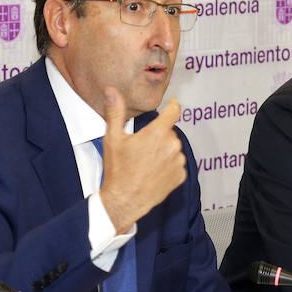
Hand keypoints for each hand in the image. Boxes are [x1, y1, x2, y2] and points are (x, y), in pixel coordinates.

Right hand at [98, 90, 186, 232]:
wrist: (125, 200)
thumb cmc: (118, 170)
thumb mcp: (113, 138)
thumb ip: (115, 112)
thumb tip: (111, 91)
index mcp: (157, 133)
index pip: (174, 110)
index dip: (173, 105)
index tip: (172, 103)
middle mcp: (172, 145)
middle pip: (169, 132)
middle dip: (158, 136)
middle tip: (141, 148)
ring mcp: (178, 162)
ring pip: (173, 148)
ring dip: (164, 151)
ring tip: (145, 163)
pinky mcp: (180, 176)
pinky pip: (176, 164)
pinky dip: (167, 166)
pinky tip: (153, 173)